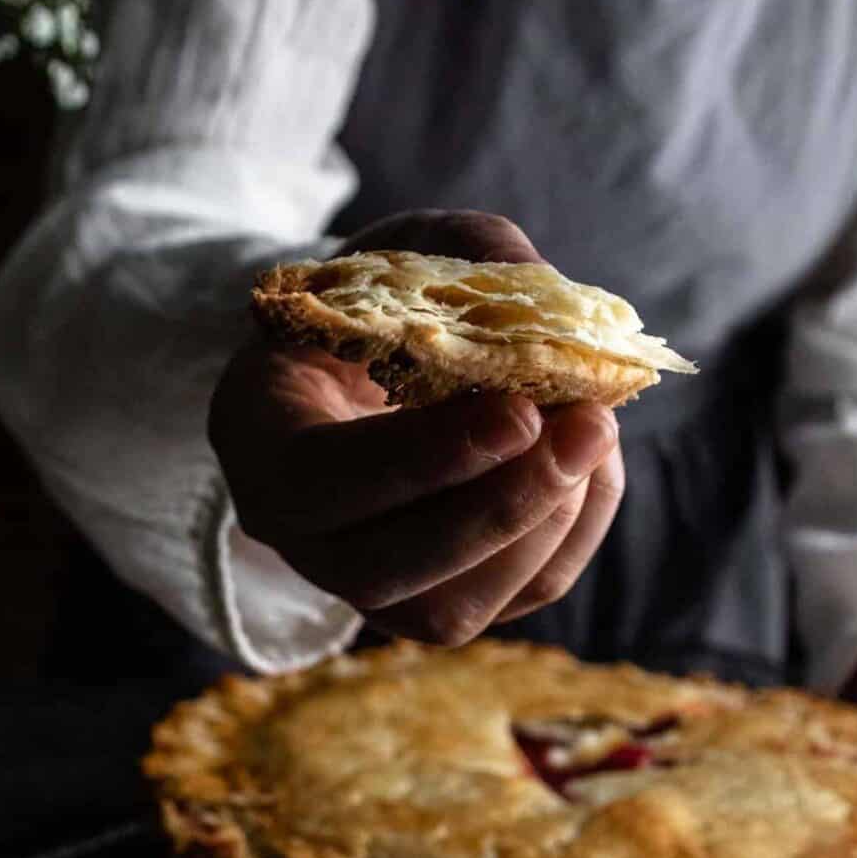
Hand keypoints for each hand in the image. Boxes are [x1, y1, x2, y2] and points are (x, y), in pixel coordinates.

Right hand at [209, 210, 624, 644]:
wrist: (371, 362)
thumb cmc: (383, 301)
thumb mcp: (408, 248)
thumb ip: (474, 251)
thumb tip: (562, 303)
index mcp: (261, 437)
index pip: (323, 479)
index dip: (424, 457)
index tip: (519, 410)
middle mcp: (301, 532)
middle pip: (383, 567)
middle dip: (501, 505)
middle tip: (588, 425)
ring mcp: (365, 581)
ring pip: (449, 609)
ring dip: (544, 525)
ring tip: (595, 432)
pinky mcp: (436, 597)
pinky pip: (511, 599)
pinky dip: (573, 534)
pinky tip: (591, 463)